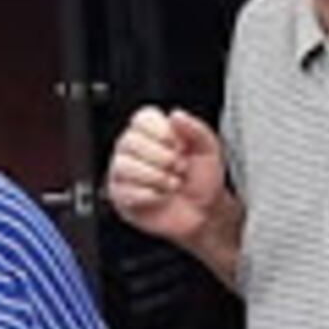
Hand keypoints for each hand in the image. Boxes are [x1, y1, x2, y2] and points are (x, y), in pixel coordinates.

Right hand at [105, 106, 227, 249]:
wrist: (204, 213)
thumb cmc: (203, 181)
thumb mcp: (209, 150)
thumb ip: (196, 129)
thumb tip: (175, 115)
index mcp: (152, 132)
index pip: (141, 118)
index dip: (162, 132)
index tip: (178, 145)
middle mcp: (133, 149)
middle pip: (129, 140)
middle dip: (162, 158)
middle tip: (179, 168)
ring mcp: (123, 172)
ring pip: (123, 165)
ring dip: (155, 177)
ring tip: (172, 184)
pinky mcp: (120, 195)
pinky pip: (124, 190)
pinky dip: (149, 195)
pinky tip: (161, 196)